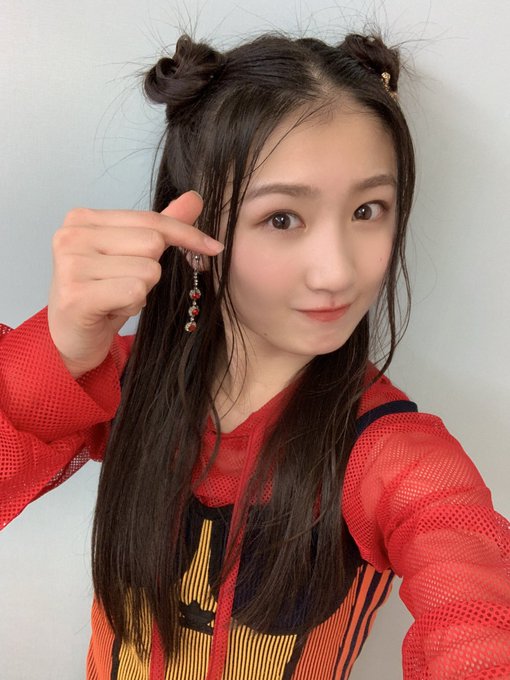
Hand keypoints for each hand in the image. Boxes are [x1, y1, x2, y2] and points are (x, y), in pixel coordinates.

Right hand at [47, 191, 221, 378]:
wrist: (70, 338)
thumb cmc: (101, 295)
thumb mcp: (131, 256)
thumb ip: (160, 227)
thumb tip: (195, 198)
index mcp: (84, 219)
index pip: (151, 220)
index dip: (187, 234)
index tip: (214, 247)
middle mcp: (73, 235)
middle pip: (152, 243)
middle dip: (151, 270)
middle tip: (124, 285)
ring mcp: (71, 264)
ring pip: (148, 270)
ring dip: (141, 292)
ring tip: (116, 299)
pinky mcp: (77, 294)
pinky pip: (135, 291)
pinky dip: (133, 306)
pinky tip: (112, 310)